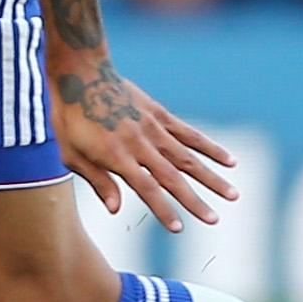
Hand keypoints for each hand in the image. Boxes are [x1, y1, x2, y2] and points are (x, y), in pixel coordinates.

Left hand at [55, 54, 238, 232]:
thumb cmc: (69, 117)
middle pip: (172, 177)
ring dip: (211, 178)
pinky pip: (189, 133)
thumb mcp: (71, 153)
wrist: (81, 73)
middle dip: (194, 201)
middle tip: (214, 221)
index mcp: (117, 156)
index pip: (146, 188)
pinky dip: (210, 147)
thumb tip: (116, 210)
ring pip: (188, 157)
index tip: (178, 228)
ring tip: (233, 195)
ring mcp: (153, 128)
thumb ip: (97, 180)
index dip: (162, 209)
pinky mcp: (160, 114)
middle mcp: (140, 144)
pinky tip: (230, 161)